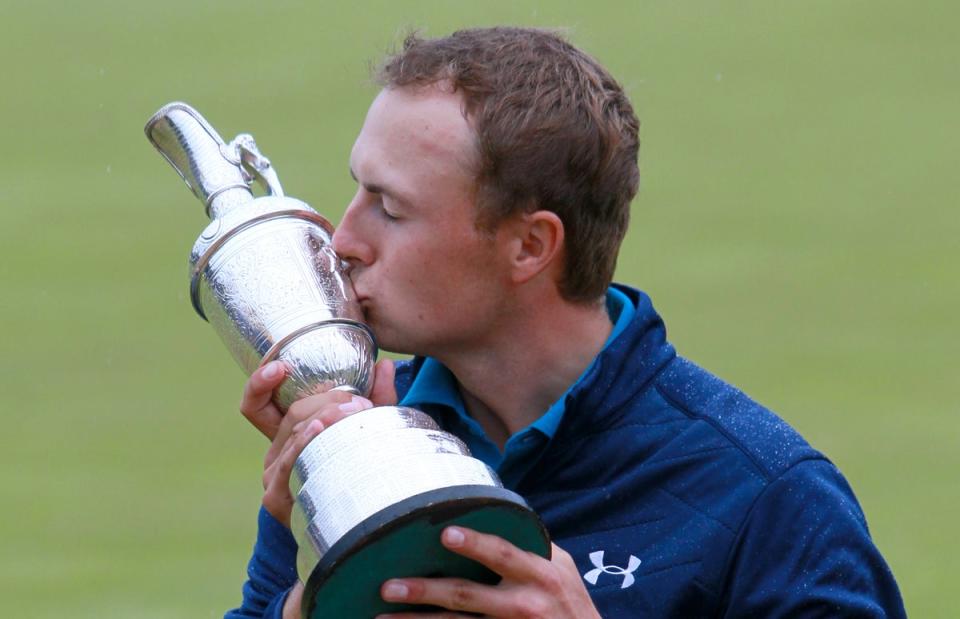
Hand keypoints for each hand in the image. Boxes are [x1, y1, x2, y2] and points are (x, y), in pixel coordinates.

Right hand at [240, 358, 397, 525]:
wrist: (352, 529)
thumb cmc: (356, 472)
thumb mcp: (363, 432)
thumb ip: (376, 399)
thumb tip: (387, 366)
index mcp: (286, 435)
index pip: (255, 404)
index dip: (260, 383)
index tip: (281, 366)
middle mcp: (273, 453)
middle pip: (294, 413)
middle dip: (328, 399)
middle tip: (360, 401)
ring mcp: (272, 476)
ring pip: (294, 432)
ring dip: (327, 416)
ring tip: (357, 412)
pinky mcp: (276, 498)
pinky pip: (288, 463)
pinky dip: (304, 442)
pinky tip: (318, 429)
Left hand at [376, 527, 599, 618]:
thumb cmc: (571, 600)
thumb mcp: (562, 567)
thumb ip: (531, 544)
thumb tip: (496, 511)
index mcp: (539, 575)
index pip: (503, 555)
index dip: (475, 544)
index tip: (445, 534)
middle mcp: (522, 604)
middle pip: (466, 596)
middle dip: (425, 590)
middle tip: (389, 585)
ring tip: (381, 615)